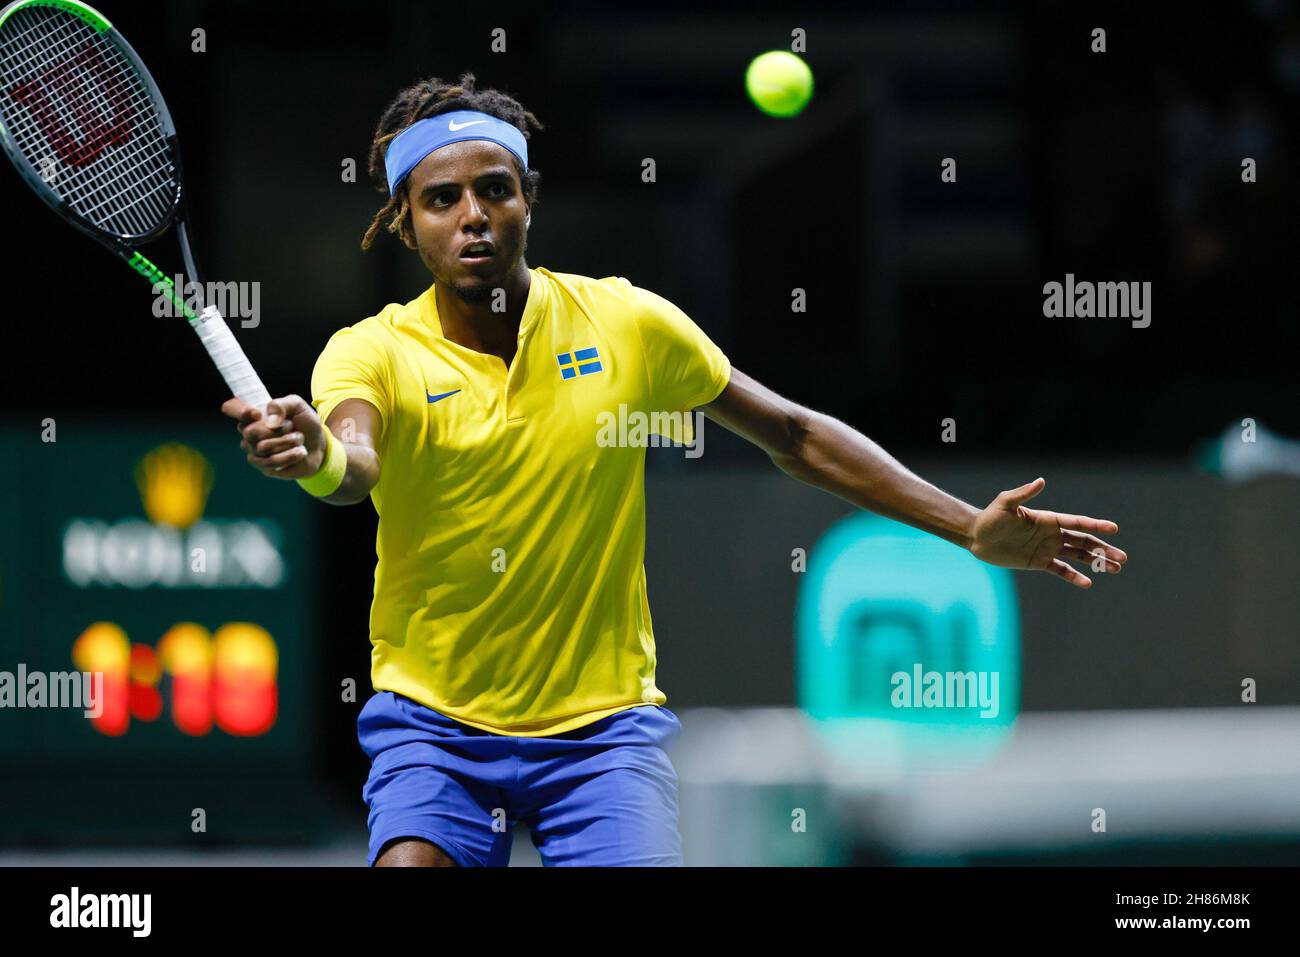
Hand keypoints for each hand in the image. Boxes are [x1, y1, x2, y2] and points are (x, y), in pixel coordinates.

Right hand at [221, 394, 326, 479]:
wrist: (319, 444)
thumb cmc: (304, 422)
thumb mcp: (297, 406)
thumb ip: (281, 405)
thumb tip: (270, 422)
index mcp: (253, 415)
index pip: (231, 408)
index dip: (239, 410)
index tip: (256, 413)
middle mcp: (249, 434)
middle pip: (251, 432)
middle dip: (279, 429)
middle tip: (292, 426)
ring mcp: (255, 452)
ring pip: (263, 448)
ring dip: (288, 441)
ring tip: (299, 439)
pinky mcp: (264, 468)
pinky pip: (272, 462)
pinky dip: (291, 455)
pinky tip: (299, 452)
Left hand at [969, 477, 1126, 587]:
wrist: (976, 536)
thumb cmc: (990, 517)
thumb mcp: (1005, 503)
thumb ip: (1024, 494)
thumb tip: (1041, 481)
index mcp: (1047, 519)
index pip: (1077, 523)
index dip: (1095, 526)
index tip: (1113, 529)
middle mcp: (1051, 534)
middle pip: (1083, 541)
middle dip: (1103, 549)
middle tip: (1123, 558)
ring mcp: (1046, 548)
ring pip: (1077, 556)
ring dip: (1096, 562)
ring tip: (1115, 569)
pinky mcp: (1038, 562)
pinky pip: (1060, 570)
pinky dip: (1073, 576)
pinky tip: (1087, 583)